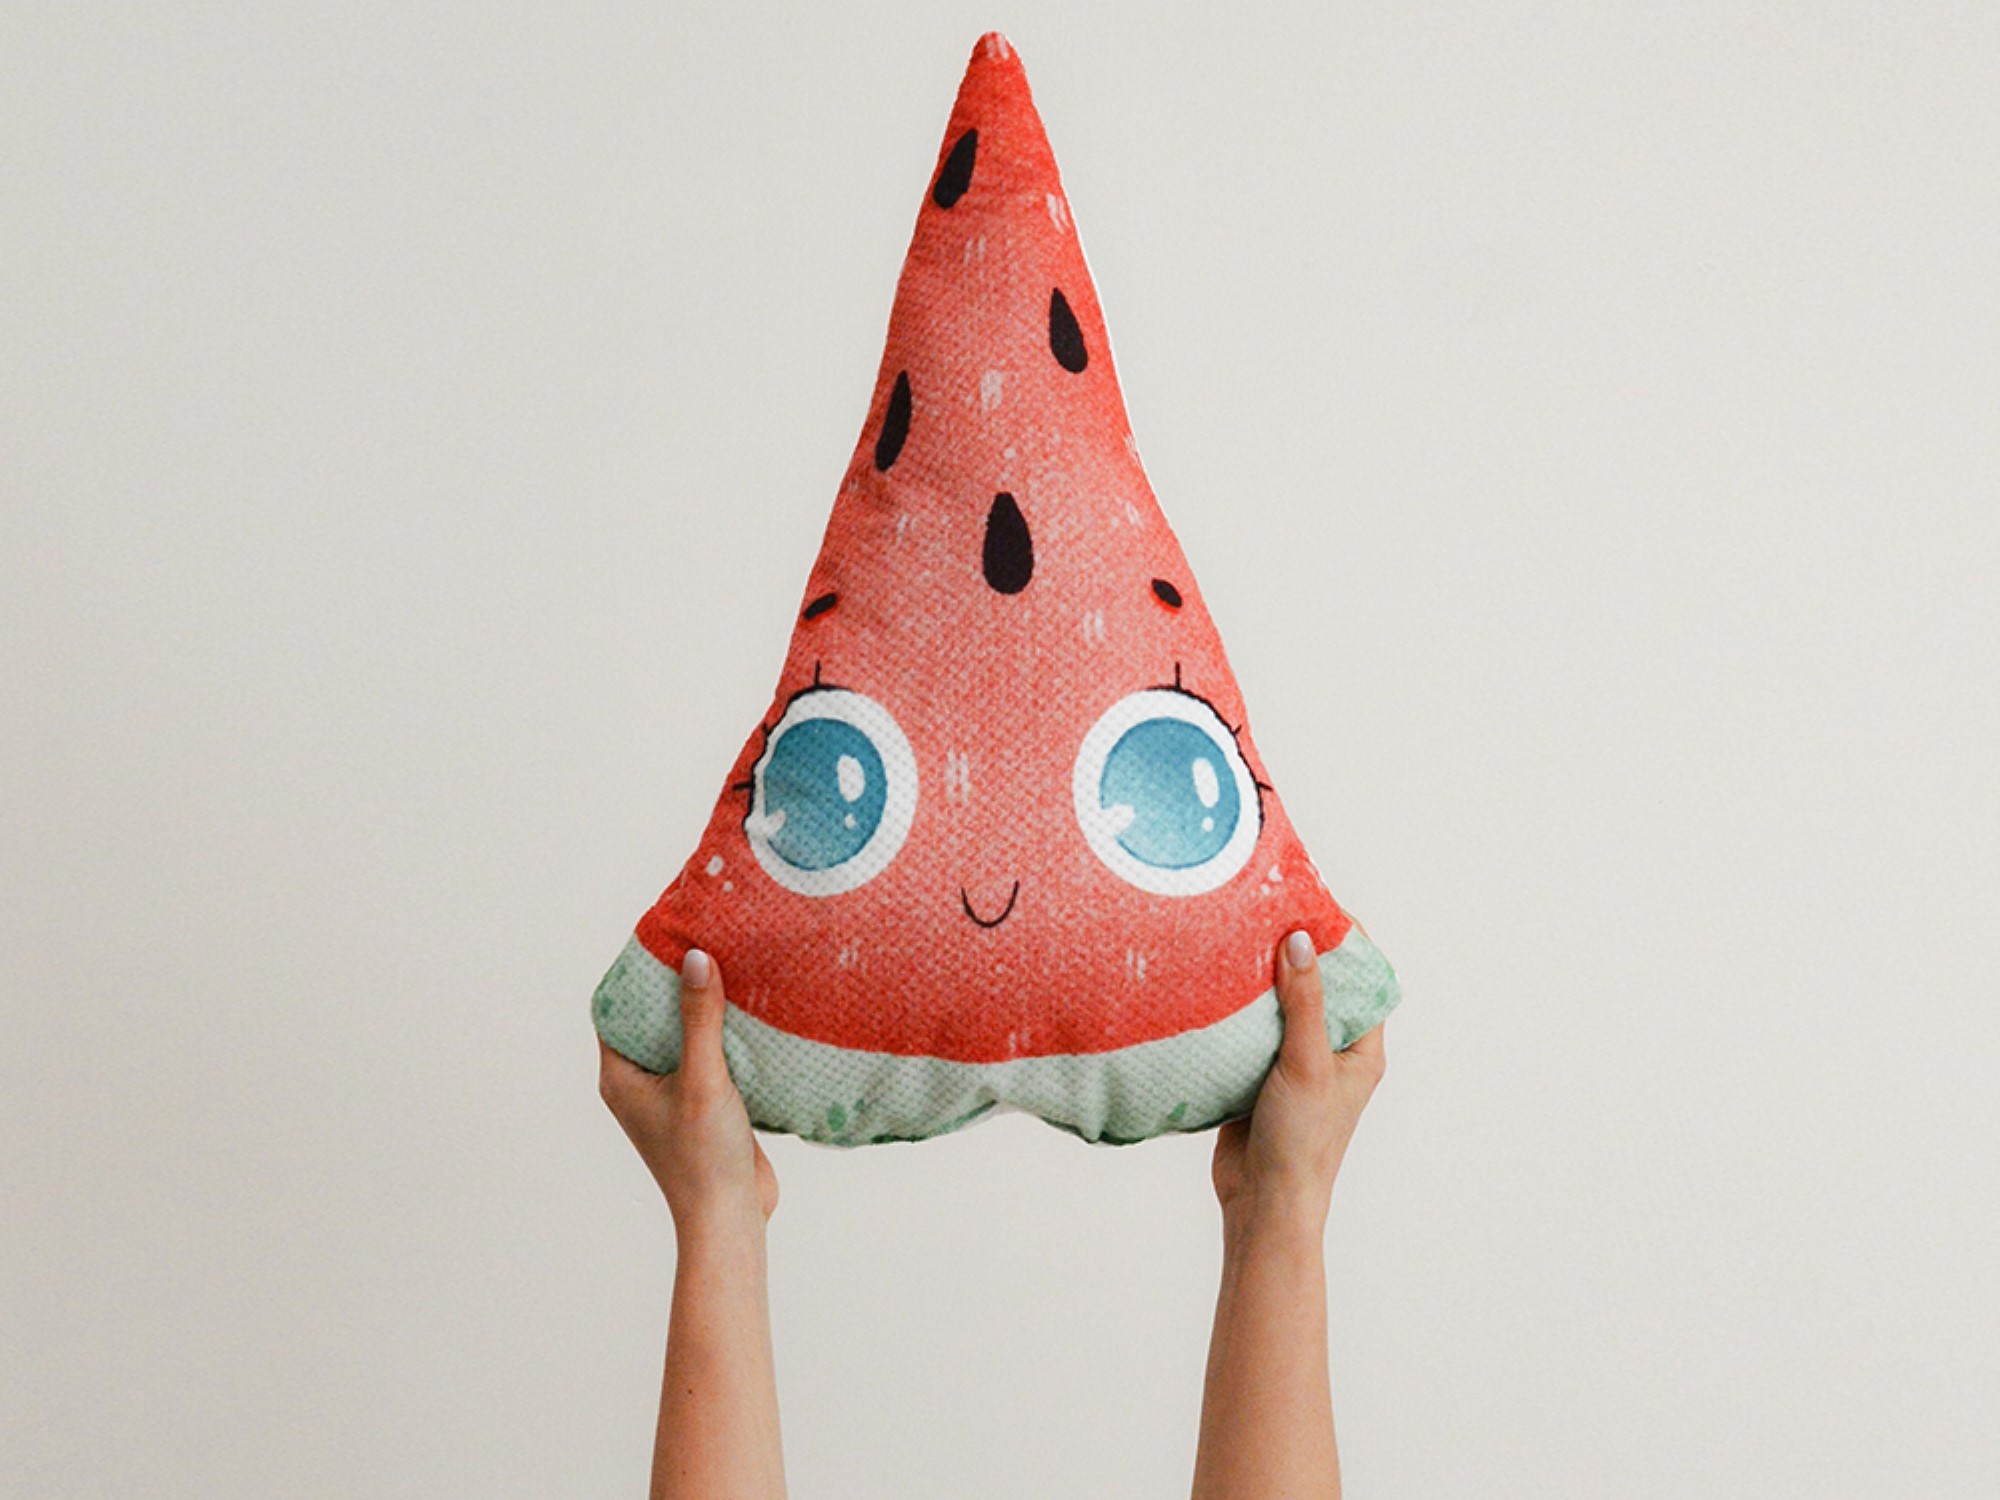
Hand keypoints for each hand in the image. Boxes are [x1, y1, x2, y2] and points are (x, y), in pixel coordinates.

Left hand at [598, 949, 778, 1239]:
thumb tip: (694, 957)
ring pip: (687, 1037)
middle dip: (678, 984)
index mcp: (621, 1077)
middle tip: (707, 942)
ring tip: (734, 966)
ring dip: (707, 1009)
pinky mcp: (708, 1104)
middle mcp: (642, 1083)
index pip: (617, 1009)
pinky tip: (757, 1010)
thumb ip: (700, 1019)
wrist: (732, 1221)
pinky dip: (729, 1034)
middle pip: (655, 1018)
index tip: (665, 936)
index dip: (637, 973)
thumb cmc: (703, 1158)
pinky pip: (714, 1056)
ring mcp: (675, 1094)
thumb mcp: (702, 1079)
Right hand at [1212, 930, 1385, 1233]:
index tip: (1313, 902)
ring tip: (1233, 936)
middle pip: (1317, 986)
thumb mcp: (1306, 1064)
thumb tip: (1300, 938)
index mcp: (1361, 1049)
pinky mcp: (1255, 1075)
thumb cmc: (1302, 1141)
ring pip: (1277, 1006)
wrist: (1262, 1204)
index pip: (1363, 979)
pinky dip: (1232, 1008)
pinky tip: (1208, 982)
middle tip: (1264, 910)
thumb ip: (1304, 1002)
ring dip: (1258, 978)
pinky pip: (1245, 1030)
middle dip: (1294, 950)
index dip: (1344, 940)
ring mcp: (1291, 1063)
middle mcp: (1329, 1052)